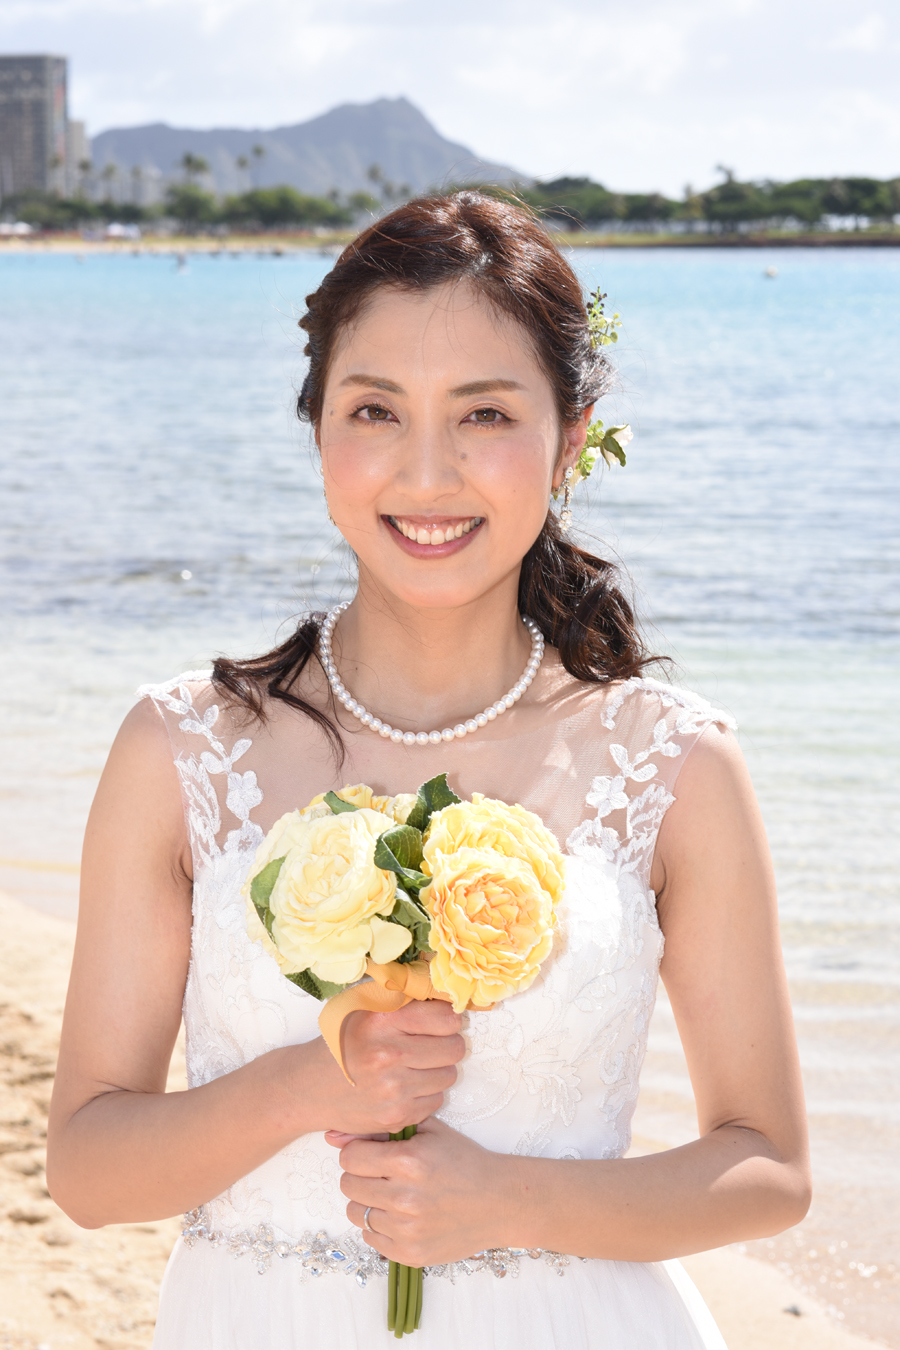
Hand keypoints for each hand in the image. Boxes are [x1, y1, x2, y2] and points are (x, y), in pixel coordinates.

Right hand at [298, 1001, 464, 1137]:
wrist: (308, 1088)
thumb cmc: (341, 1044)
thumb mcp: (364, 1008)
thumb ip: (403, 998)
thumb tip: (446, 994)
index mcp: (382, 1020)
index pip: (446, 1016)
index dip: (447, 1018)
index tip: (440, 1022)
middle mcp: (389, 1054)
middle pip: (454, 1048)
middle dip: (446, 1045)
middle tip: (430, 1045)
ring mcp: (394, 1089)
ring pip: (449, 1075)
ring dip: (437, 1071)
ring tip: (414, 1067)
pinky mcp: (397, 1116)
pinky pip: (436, 1100)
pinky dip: (425, 1094)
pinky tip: (404, 1087)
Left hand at [332, 1117, 516, 1266]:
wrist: (499, 1201)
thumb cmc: (464, 1161)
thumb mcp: (428, 1131)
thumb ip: (382, 1129)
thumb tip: (332, 1134)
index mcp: (409, 1161)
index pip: (350, 1157)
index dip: (357, 1152)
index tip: (370, 1154)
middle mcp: (405, 1197)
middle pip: (349, 1185)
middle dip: (359, 1175)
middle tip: (380, 1174)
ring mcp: (407, 1230)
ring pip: (355, 1213)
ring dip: (367, 1202)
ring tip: (390, 1195)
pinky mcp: (410, 1254)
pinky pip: (371, 1238)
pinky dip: (379, 1226)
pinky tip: (399, 1215)